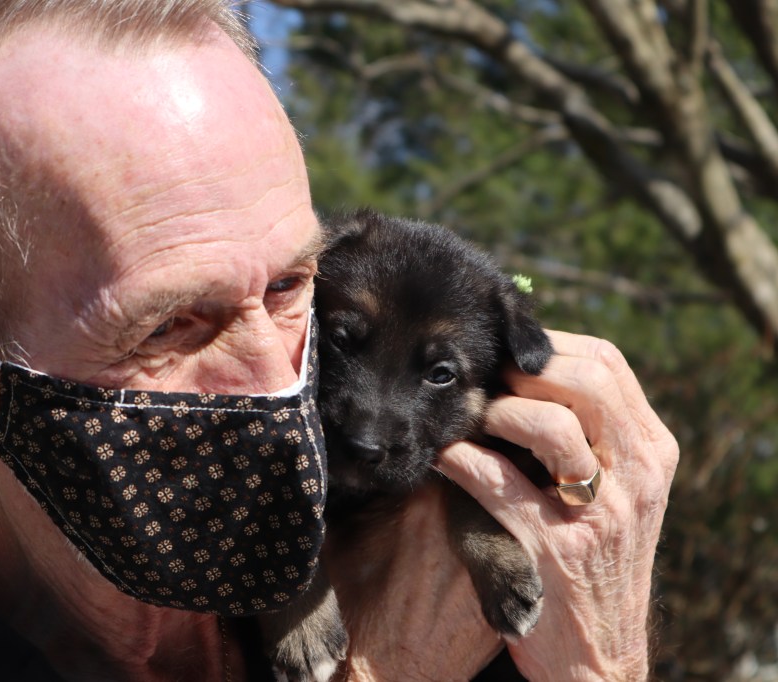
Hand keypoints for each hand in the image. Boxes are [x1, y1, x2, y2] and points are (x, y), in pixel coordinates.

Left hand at [439, 330, 678, 679]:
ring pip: (550, 426)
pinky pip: (498, 483)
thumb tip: (531, 366)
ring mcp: (599, 515)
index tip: (508, 351)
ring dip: (496, 412)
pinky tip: (442, 455)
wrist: (596, 651)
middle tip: (485, 378)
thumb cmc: (593, 558)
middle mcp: (636, 477)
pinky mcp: (555, 550)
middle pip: (584, 382)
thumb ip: (592, 433)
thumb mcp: (617, 491)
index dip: (549, 346)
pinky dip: (462, 460)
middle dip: (523, 371)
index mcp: (651, 452)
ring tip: (470, 418)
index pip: (607, 365)